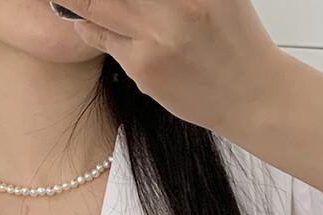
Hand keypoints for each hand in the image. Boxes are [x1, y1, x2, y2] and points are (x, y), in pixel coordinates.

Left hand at [53, 0, 283, 137]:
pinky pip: (105, 40)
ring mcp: (156, 40)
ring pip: (97, 9)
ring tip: (71, 0)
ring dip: (80, 3)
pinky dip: (94, 27)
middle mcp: (176, 8)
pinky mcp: (144, 69)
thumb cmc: (235, 40)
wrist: (251, 96)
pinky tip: (92, 22)